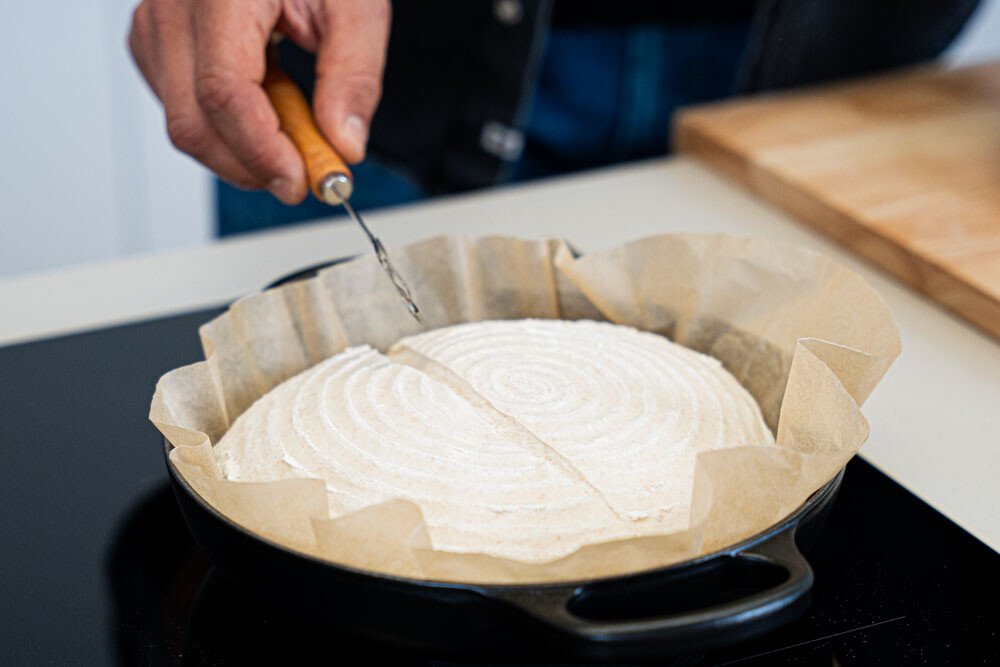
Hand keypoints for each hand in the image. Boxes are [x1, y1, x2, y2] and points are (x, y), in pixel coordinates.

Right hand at [129, 0, 389, 203]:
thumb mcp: (357, 6)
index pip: (223, 91)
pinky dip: (228, 129)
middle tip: (308, 175)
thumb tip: (344, 146)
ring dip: (243, 150)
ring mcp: (154, 25)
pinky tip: (266, 106)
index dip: (262, 151)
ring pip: (186, 123)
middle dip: (252, 166)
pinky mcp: (155, 43)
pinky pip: (183, 109)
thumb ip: (354, 75)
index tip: (301, 182)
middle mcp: (172, 7)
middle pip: (193, 123)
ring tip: (295, 122)